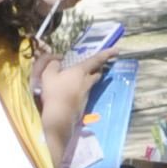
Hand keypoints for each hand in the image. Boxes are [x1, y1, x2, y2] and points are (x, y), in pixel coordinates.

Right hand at [36, 45, 111, 161]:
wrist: (59, 117)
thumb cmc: (55, 93)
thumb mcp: (48, 74)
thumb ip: (54, 64)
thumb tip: (58, 62)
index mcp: (81, 71)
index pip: (97, 59)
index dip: (107, 53)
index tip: (117, 50)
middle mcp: (87, 81)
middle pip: (97, 72)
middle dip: (97, 68)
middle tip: (93, 66)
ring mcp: (87, 93)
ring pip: (90, 83)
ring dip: (87, 79)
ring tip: (77, 79)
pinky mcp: (84, 103)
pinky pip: (84, 92)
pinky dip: (80, 90)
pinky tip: (70, 92)